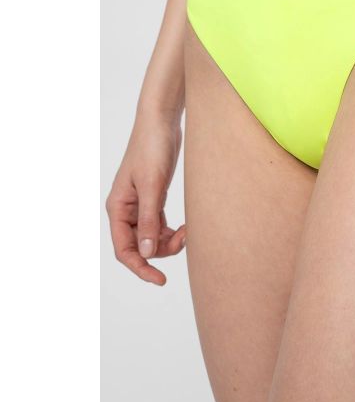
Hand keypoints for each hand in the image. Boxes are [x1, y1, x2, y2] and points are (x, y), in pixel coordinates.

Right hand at [105, 109, 185, 284]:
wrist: (161, 122)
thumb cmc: (153, 149)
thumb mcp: (153, 185)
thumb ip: (149, 219)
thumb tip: (145, 253)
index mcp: (118, 208)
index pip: (124, 249)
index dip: (140, 268)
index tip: (160, 280)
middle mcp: (125, 209)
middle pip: (139, 246)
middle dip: (161, 251)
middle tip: (186, 239)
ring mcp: (140, 204)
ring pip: (151, 237)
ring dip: (169, 241)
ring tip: (189, 231)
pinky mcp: (154, 197)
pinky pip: (159, 225)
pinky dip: (172, 230)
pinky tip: (186, 226)